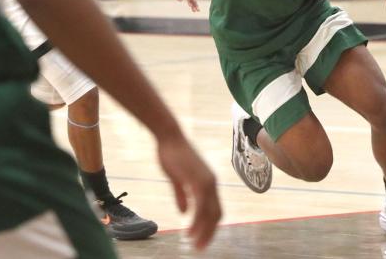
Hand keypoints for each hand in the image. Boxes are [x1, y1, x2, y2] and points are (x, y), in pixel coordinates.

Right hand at [156, 135, 221, 249]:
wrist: (170, 137)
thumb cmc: (173, 155)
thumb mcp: (177, 179)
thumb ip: (182, 195)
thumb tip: (184, 212)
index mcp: (209, 183)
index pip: (216, 210)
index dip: (210, 226)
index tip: (202, 239)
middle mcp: (211, 183)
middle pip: (216, 215)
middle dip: (209, 233)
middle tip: (199, 248)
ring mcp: (206, 182)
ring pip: (209, 213)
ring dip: (203, 231)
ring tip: (195, 244)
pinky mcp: (197, 180)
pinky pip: (200, 206)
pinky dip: (196, 221)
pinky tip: (189, 231)